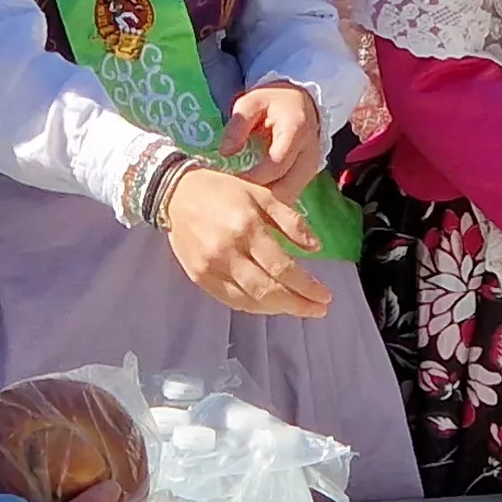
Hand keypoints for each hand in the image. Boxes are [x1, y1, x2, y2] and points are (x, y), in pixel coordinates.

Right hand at [160, 166, 331, 317]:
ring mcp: (211, 268)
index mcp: (247, 227)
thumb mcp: (262, 194)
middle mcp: (228, 251)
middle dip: (297, 304)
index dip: (307, 286)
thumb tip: (316, 248)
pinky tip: (270, 305)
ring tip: (299, 308)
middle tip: (319, 310)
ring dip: (278, 309)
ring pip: (249, 300)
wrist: (175, 193)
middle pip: (268, 290)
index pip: (282, 268)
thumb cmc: (224, 191)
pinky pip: (230, 300)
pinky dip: (254, 307)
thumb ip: (291, 221)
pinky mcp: (199, 278)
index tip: (325, 296)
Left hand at [220, 84, 327, 198]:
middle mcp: (309, 152)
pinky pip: (291, 194)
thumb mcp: (251, 102)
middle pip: (286, 188)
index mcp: (296, 129)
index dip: (253, 178)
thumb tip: (225, 152)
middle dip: (258, 197)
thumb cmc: (273, 101)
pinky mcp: (308, 176)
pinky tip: (253, 197)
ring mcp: (312, 166)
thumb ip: (238, 125)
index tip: (229, 183)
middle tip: (231, 197)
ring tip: (241, 199)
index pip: (276, 164)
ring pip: (290, 196)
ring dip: (266, 202)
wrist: (301, 101)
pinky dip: (272, 200)